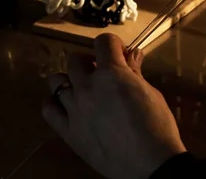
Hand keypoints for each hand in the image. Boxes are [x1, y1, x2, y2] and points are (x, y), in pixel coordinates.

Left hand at [42, 34, 185, 178]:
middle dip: (90, 61)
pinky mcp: (68, 131)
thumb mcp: (150, 93)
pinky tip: (68, 106)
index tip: (121, 53)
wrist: (149, 163)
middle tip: (103, 72)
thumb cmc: (157, 125)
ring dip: (71, 80)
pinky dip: (56, 103)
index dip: (114, 45)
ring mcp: (74, 109)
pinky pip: (48, 109)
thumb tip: (132, 54)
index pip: (104, 42)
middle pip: (76, 59)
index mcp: (112, 74)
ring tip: (85, 89)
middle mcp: (88, 87)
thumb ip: (135, 72)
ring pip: (57, 81)